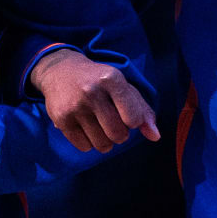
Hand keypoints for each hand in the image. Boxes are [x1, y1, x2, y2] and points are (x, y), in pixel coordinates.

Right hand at [29, 48, 159, 152]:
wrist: (61, 70)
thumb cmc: (100, 81)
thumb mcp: (123, 87)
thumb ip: (143, 111)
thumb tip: (155, 136)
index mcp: (112, 79)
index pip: (133, 118)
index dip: (134, 122)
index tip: (128, 115)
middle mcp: (92, 91)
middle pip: (118, 135)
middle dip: (120, 135)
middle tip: (114, 123)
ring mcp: (75, 106)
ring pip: (102, 144)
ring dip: (106, 141)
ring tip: (101, 126)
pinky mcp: (61, 119)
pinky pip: (84, 147)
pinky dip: (89, 143)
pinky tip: (86, 127)